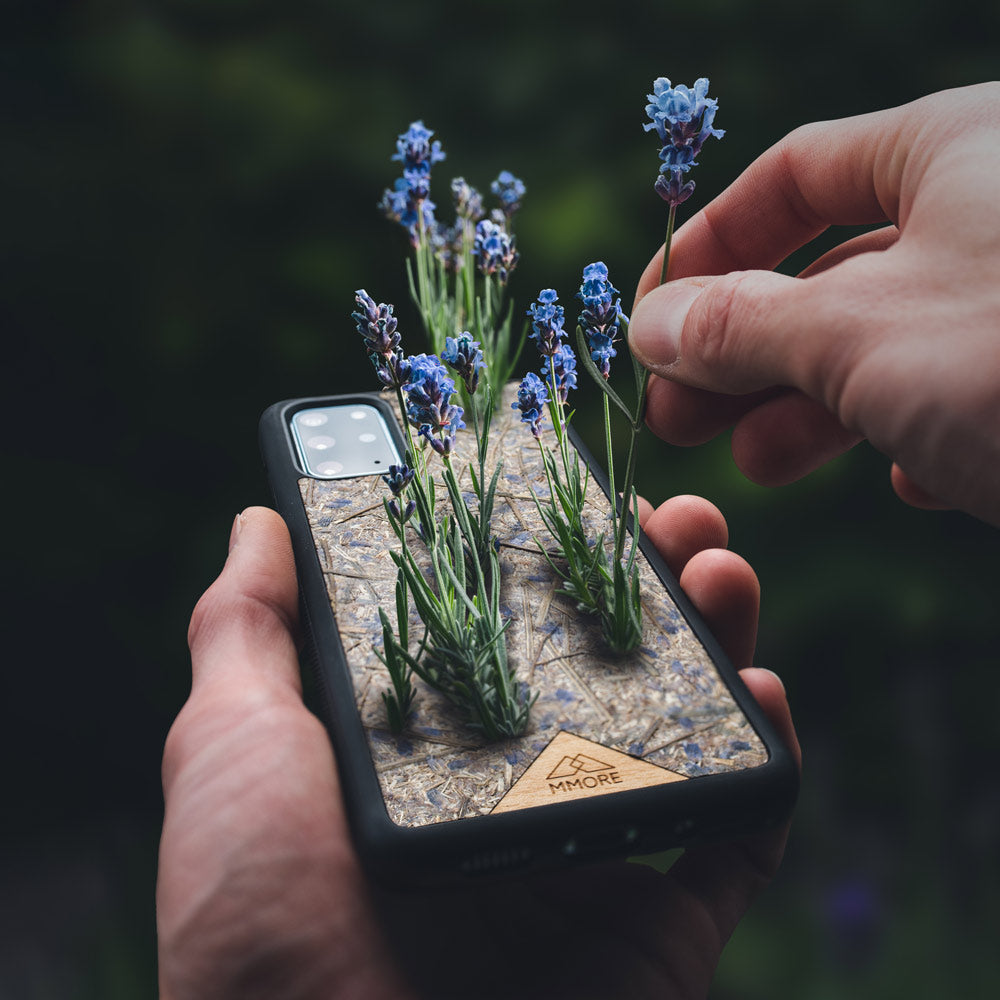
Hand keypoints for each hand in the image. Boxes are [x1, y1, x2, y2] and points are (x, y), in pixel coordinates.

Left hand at [158, 505, 798, 999]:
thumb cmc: (261, 918)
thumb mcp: (235, 745)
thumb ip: (247, 630)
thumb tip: (260, 522)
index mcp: (428, 746)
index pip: (506, 622)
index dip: (547, 551)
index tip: (573, 488)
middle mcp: (510, 791)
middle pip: (605, 664)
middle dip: (649, 579)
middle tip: (674, 521)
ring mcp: (586, 857)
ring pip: (680, 730)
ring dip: (715, 640)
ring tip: (721, 571)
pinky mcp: (651, 930)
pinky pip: (735, 837)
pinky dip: (767, 766)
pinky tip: (763, 693)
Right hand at [627, 83, 999, 525]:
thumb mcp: (861, 335)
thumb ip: (744, 325)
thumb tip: (650, 324)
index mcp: (954, 154)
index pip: (792, 177)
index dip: (707, 247)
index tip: (647, 318)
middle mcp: (996, 216)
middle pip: (830, 270)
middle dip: (744, 348)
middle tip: (677, 418)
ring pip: (890, 342)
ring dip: (811, 405)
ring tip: (757, 464)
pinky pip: (965, 393)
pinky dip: (915, 436)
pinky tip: (905, 479)